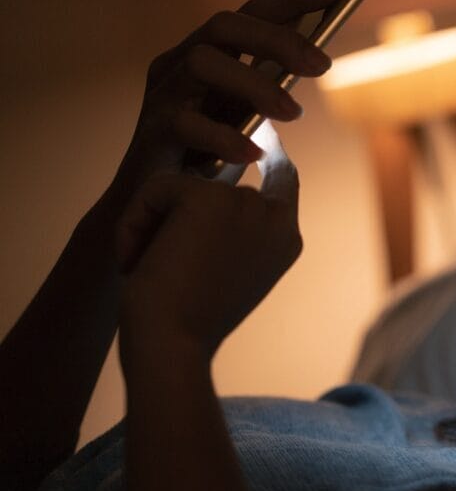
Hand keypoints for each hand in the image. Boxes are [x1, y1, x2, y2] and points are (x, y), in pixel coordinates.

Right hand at [109, 0, 340, 203]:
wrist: (153, 204)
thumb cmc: (207, 154)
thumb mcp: (245, 114)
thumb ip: (271, 84)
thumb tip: (318, 57)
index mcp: (207, 53)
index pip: (250, 13)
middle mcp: (180, 64)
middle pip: (224, 25)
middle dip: (277, 38)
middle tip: (323, 66)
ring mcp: (162, 95)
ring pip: (203, 62)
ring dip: (256, 84)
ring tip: (295, 114)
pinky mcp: (151, 132)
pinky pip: (186, 123)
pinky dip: (225, 137)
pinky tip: (253, 154)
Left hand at [116, 122, 302, 366]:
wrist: (172, 347)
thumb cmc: (187, 325)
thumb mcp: (223, 277)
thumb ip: (233, 235)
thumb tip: (206, 191)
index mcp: (287, 239)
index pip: (285, 179)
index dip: (270, 157)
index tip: (259, 144)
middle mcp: (276, 218)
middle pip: (214, 186)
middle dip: (173, 217)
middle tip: (154, 265)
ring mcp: (246, 203)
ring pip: (181, 187)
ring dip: (152, 225)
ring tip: (147, 268)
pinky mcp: (208, 196)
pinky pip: (157, 188)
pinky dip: (134, 223)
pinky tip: (137, 259)